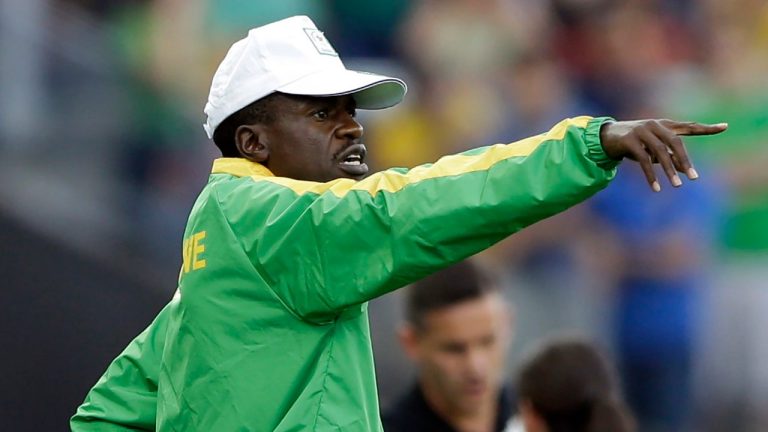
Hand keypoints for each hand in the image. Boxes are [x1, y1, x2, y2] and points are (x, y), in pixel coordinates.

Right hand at [600, 119, 727, 190]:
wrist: (605, 138)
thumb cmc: (633, 144)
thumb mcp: (652, 149)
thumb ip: (669, 156)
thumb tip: (684, 169)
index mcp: (664, 125)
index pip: (689, 126)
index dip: (707, 127)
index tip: (725, 127)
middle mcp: (655, 125)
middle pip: (675, 142)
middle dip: (685, 161)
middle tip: (693, 178)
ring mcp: (641, 131)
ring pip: (661, 152)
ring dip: (669, 170)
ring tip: (677, 186)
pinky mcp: (629, 140)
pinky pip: (644, 160)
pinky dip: (651, 175)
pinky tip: (656, 188)